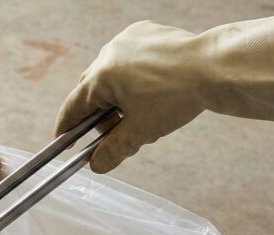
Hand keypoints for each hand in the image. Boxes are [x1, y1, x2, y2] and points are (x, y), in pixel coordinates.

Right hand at [56, 13, 273, 173]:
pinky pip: (129, 56)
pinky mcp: (145, 31)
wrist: (211, 68)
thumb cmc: (176, 98)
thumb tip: (96, 165)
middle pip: (92, 90)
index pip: (73, 107)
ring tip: (139, 109)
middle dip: (99, 113)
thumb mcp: (140, 131)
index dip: (66, 127)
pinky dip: (133, 73)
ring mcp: (127, 39)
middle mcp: (108, 53)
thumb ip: (113, 149)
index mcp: (101, 77)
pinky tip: (151, 86)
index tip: (62, 140)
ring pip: (111, 72)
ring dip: (117, 92)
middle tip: (115, 131)